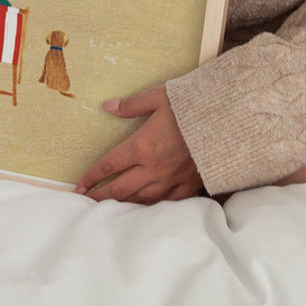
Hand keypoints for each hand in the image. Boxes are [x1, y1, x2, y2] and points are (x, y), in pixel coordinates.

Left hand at [75, 85, 202, 203]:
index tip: (80, 185)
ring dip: (123, 204)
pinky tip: (145, 208)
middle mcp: (153, 168)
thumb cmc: (190, 105)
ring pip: (141, 199)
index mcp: (142, 146)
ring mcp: (171, 180)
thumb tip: (108, 106)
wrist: (225, 120)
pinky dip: (152, 206)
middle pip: (121, 188)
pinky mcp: (189, 185)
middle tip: (86, 202)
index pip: (110, 165)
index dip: (93, 176)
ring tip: (110, 207)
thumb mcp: (158, 97)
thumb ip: (131, 105)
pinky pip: (166, 202)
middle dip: (101, 196)